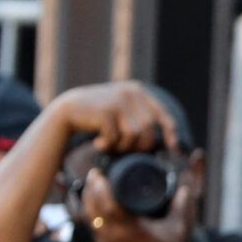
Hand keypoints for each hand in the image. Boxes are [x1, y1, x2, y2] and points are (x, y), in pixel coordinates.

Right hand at [51, 81, 182, 154]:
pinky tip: (98, 143)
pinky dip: (108, 145)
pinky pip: (116, 137)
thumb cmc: (99, 116)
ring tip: (110, 145)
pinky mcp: (106, 111)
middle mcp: (131, 93)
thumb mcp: (123, 111)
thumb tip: (169, 140)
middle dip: (140, 145)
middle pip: (149, 129)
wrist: (68, 110)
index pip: (162, 114)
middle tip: (124, 150)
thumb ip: (141, 117)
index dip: (170, 132)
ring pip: (134, 135)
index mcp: (139, 92)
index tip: (174, 148)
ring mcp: (118, 101)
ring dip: (123, 146)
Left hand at [81, 169, 194, 241]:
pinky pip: (92, 229)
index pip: (107, 201)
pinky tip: (93, 208)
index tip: (99, 173)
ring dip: (87, 202)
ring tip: (90, 188)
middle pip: (92, 207)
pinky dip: (91, 216)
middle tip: (94, 175)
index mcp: (129, 227)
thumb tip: (184, 189)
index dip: (100, 186)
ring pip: (88, 218)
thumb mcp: (176, 230)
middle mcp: (112, 235)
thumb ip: (180, 207)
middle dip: (90, 189)